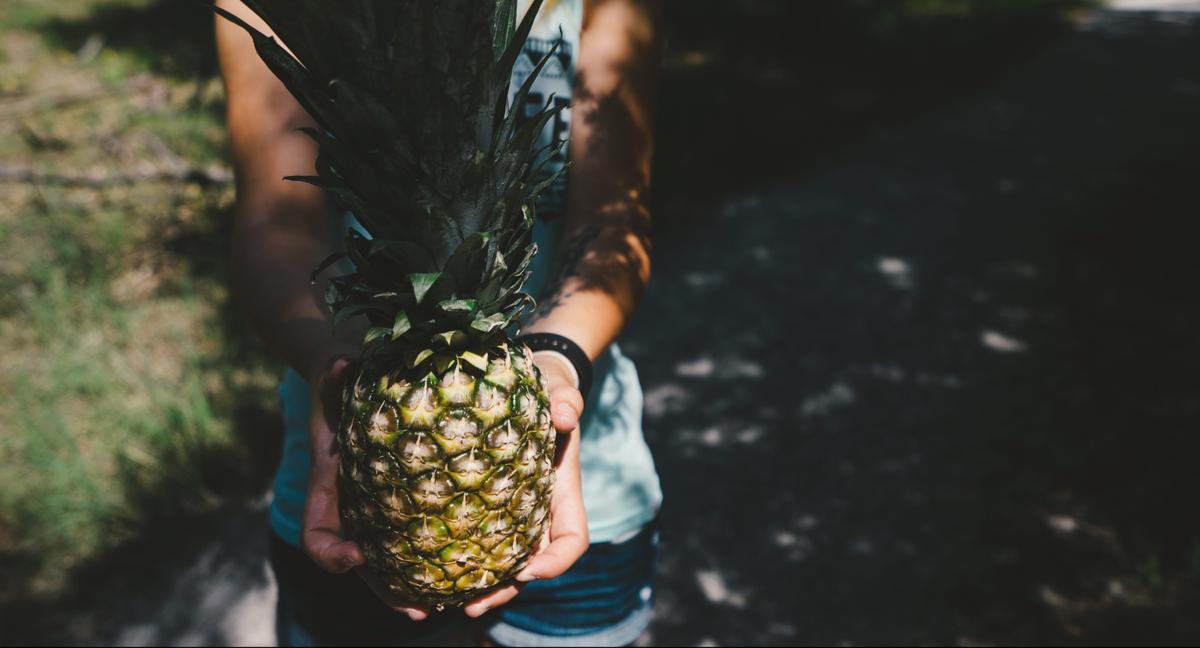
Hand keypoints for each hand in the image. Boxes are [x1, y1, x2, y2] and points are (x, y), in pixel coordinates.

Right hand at [300, 354, 430, 620]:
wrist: (350, 363)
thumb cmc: (340, 368)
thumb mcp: (334, 364)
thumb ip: (335, 368)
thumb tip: (342, 362)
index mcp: (329, 479)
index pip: (317, 531)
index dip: (331, 552)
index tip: (358, 554)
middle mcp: (351, 499)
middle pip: (361, 564)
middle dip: (386, 589)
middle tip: (418, 609)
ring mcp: (377, 501)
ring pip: (392, 557)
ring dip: (415, 584)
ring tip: (448, 603)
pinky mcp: (407, 489)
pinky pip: (419, 531)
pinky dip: (438, 551)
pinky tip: (473, 562)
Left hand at [462, 352, 589, 617]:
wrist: (529, 386)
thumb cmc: (548, 392)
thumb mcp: (560, 390)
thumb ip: (567, 399)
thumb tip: (565, 414)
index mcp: (562, 493)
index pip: (570, 540)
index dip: (555, 562)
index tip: (529, 568)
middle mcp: (539, 512)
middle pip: (530, 566)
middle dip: (504, 588)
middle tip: (471, 605)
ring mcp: (513, 513)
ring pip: (500, 561)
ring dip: (478, 585)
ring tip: (444, 601)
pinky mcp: (484, 506)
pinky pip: (475, 540)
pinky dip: (457, 559)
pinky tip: (427, 569)